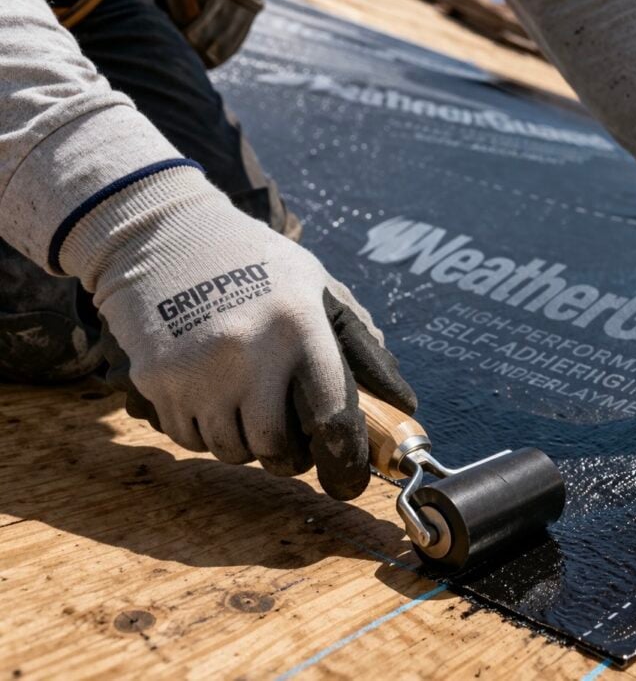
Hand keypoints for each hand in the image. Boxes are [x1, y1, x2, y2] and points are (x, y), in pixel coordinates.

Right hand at [63, 166, 415, 498]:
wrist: (162, 233)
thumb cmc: (253, 260)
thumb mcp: (314, 283)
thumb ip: (359, 342)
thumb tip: (400, 400)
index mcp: (299, 327)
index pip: (331, 418)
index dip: (345, 463)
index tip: (347, 482)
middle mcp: (249, 353)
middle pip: (276, 449)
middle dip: (288, 458)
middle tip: (290, 444)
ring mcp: (197, 371)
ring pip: (230, 450)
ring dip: (245, 445)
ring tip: (248, 409)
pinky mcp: (156, 380)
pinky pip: (188, 437)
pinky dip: (205, 432)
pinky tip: (210, 397)